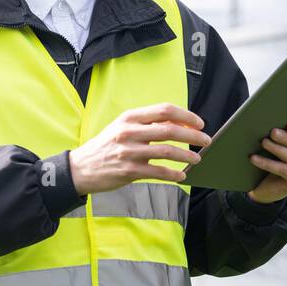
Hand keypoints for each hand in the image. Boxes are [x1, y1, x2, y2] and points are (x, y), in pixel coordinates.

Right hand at [68, 103, 211, 195]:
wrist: (80, 168)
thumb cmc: (106, 146)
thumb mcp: (121, 127)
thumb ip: (146, 124)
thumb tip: (178, 125)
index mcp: (129, 118)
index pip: (164, 110)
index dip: (186, 115)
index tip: (199, 123)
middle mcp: (129, 132)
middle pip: (169, 129)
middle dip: (193, 135)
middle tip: (206, 140)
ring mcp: (129, 152)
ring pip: (167, 151)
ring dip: (187, 155)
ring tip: (197, 159)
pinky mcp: (129, 171)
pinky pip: (158, 172)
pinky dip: (174, 174)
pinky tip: (182, 175)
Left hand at [247, 119, 286, 203]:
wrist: (266, 184)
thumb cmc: (271, 156)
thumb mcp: (276, 141)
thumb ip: (279, 130)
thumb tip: (267, 119)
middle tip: (273, 132)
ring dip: (277, 149)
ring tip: (263, 142)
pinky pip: (284, 170)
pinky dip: (268, 164)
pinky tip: (254, 158)